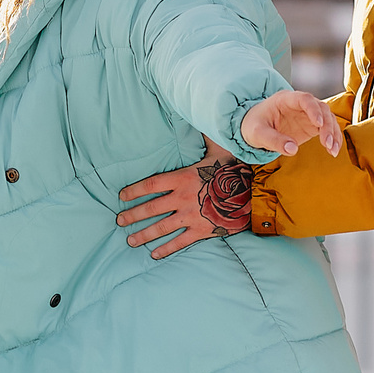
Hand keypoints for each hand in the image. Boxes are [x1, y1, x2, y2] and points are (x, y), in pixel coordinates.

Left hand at [118, 139, 255, 259]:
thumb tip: (201, 118)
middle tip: (120, 221)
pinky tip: (154, 254)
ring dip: (143, 235)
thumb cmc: (235, 170)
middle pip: (150, 209)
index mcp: (183, 178)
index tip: (122, 196)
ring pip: (161, 228)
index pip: (151, 185)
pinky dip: (166, 249)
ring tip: (131, 240)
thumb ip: (205, 137)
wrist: (254, 193)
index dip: (134, 191)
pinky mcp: (202, 230)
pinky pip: (180, 242)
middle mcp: (183, 198)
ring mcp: (191, 216)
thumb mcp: (218, 149)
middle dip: (132, 215)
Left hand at [239, 89, 343, 158]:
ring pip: (328, 118)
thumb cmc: (254, 125)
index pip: (305, 99)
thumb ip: (273, 140)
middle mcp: (300, 104)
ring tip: (332, 151)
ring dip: (333, 133)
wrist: (254, 128)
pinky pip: (327, 129)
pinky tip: (333, 151)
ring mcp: (307, 114)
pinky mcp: (311, 125)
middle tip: (326, 144)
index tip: (319, 124)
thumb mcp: (258, 134)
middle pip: (321, 108)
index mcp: (285, 99)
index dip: (313, 110)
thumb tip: (292, 150)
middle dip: (327, 125)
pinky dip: (333, 138)